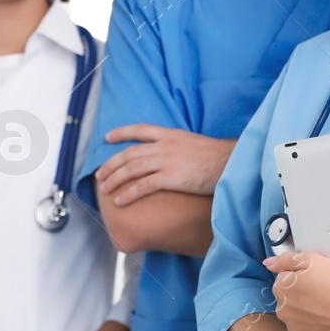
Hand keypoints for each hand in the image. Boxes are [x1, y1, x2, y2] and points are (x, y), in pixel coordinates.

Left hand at [95, 125, 236, 205]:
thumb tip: (170, 156)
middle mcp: (165, 145)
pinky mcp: (171, 177)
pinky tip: (120, 201)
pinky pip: (143, 186)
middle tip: (99, 174)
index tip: (108, 138)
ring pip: (132, 168)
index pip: (140, 129)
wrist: (230, 162)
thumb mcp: (194, 144)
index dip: (122, 133)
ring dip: (115, 179)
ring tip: (104, 189)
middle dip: (112, 164)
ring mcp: (167, 161)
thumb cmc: (217, 157)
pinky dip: (129, 193)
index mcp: (171, 134)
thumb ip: (178, 148)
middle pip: (130, 153)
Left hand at [264, 251, 329, 330]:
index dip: (302, 278)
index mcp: (281, 288)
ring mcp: (293, 329)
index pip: (284, 279)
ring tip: (328, 309)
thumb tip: (268, 263)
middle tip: (324, 294)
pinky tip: (329, 323)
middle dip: (302, 297)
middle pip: (289, 300)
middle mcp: (282, 310)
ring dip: (308, 314)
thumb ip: (286, 259)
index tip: (316, 280)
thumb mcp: (312, 259)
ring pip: (297, 318)